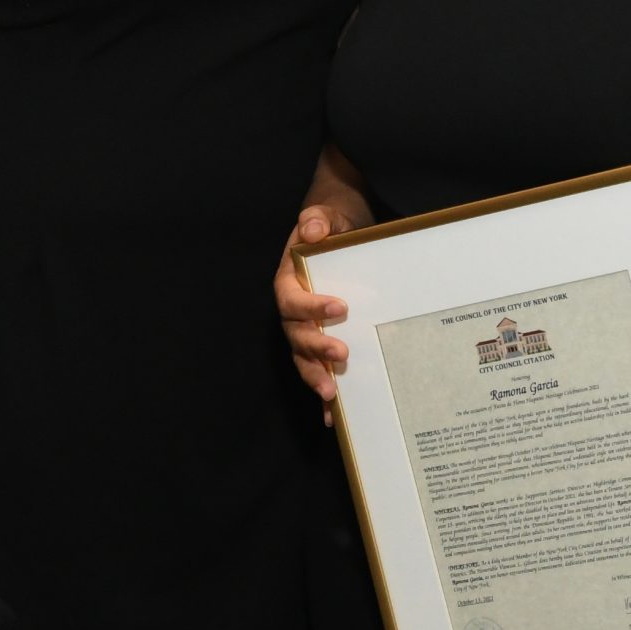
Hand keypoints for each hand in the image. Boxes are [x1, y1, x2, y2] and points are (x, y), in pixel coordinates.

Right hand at [275, 202, 361, 422]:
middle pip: (296, 335)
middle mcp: (293, 310)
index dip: (311, 305)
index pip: (292, 298)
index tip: (340, 307)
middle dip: (316, 348)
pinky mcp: (321, 340)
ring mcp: (306, 328)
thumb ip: (318, 220)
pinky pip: (318, 367)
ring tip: (332, 394)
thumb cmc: (332, 223)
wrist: (340, 230)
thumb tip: (312, 231)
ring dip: (315, 375)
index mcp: (289, 281)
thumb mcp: (327, 215)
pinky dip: (323, 390)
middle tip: (341, 354)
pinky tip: (333, 414)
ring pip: (303, 357)